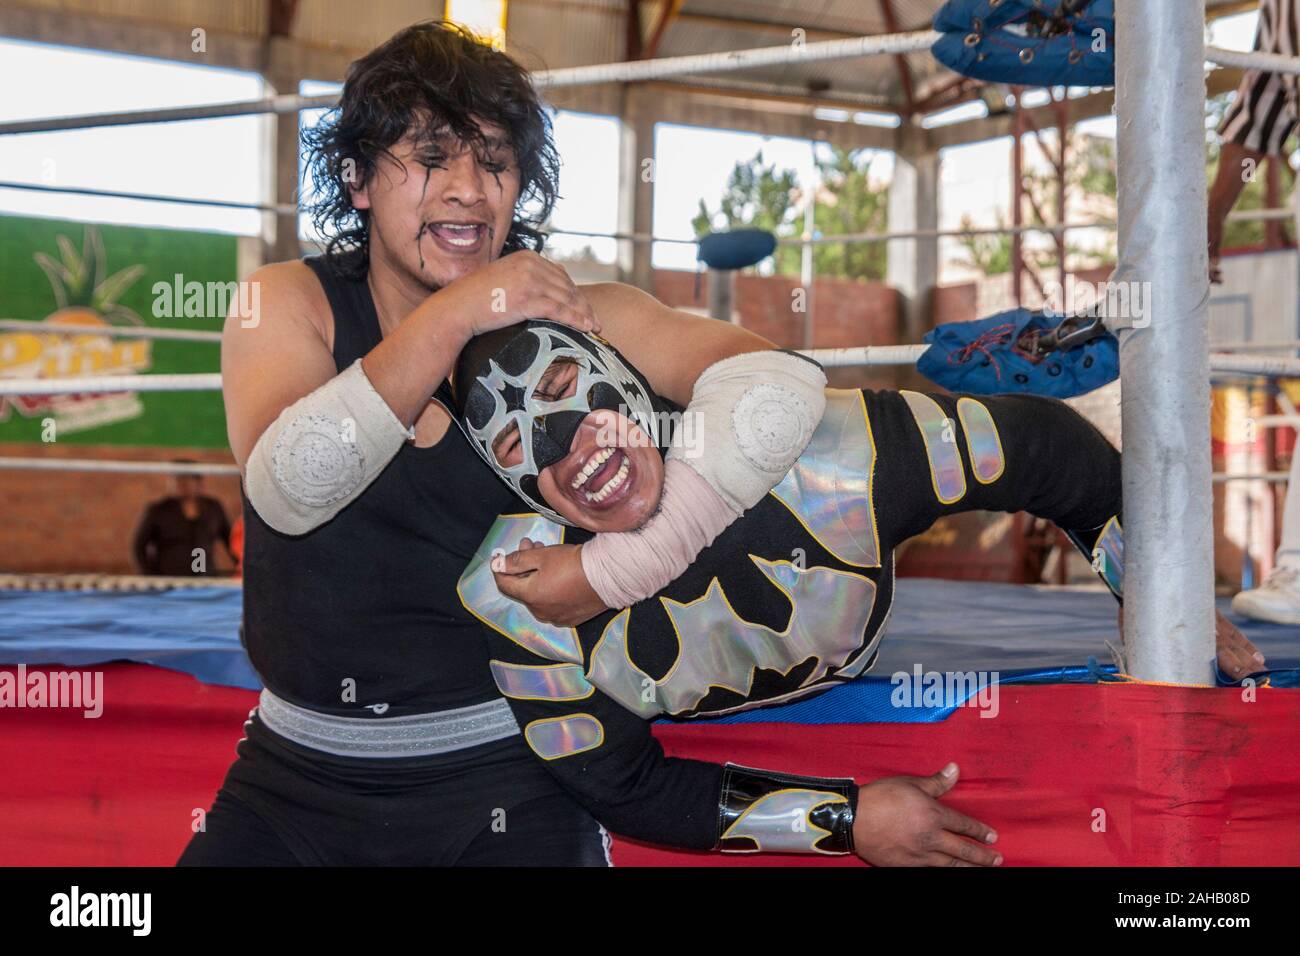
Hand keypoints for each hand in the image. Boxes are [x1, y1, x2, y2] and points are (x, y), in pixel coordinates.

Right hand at [435, 251, 598, 340]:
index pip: (560, 275)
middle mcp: (531, 264)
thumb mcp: (504, 280)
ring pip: (567, 297)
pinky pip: (559, 309)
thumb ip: (524, 280)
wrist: (457, 308)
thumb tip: (543, 296)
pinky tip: (584, 328)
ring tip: (593, 328)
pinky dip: (575, 319)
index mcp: (527, 257)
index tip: (584, 308)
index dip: (575, 293)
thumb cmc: (476, 300)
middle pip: (567, 286)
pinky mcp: (528, 297)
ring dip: (584, 314)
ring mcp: (530, 279)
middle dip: (583, 305)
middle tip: (595, 322)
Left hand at [491, 538, 608, 626]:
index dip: (499, 568)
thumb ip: (517, 560)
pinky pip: (553, 603)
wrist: (609, 576)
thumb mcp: (542, 556)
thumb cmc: (574, 563)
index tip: (500, 555)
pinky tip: (559, 575)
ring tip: (546, 555)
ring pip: (538, 596)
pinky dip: (551, 589)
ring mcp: (556, 617)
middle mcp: (540, 612)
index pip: (504, 584)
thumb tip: (497, 564)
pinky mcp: (571, 618)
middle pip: (523, 588)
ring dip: (537, 576)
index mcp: (530, 596)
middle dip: (523, 566)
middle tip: (531, 545)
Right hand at [853, 763, 1001, 866]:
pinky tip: (950, 871)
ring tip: (982, 869)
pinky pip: (932, 871)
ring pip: (951, 864)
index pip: (963, 824)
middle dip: (982, 855)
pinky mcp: (907, 865)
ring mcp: (919, 855)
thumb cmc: (881, 797)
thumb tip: (955, 769)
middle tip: (996, 859)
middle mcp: (931, 838)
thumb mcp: (909, 784)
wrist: (854, 820)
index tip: (992, 836)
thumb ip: (936, 782)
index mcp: (933, 815)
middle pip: (963, 849)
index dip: (979, 831)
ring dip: (969, 867)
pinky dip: (945, 872)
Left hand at [1117, 608, 1265, 679]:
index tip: (1242, 677)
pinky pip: (1231, 629)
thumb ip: (1147, 651)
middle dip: (1244, 665)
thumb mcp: (1137, 632)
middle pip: (1227, 647)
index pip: (1212, 648)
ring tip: (1262, 671)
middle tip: (1259, 681)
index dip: (1229, 663)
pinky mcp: (1210, 612)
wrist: (1150, 576)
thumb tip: (1145, 676)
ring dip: (1248, 657)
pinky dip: (1244, 642)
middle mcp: (1201, 623)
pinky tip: (1257, 654)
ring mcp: (1208, 616)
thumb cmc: (1137, 611)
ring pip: (1232, 639)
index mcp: (1184, 630)